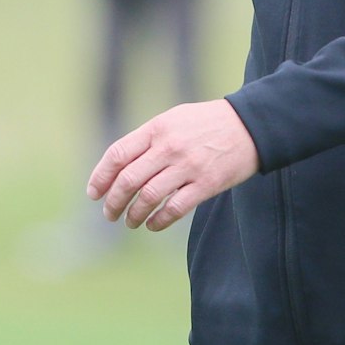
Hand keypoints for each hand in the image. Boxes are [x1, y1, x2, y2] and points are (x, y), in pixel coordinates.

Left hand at [85, 99, 259, 230]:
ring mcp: (188, 166)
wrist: (251, 125)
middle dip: (113, 202)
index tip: (94, 194)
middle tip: (110, 214)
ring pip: (148, 198)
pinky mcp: (206, 184)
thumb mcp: (174, 119)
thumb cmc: (207, 123)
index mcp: (158, 128)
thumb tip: (119, 167)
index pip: (117, 154)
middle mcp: (169, 147)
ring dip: (134, 215)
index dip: (100, 177)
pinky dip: (158, 221)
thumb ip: (148, 139)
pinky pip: (174, 209)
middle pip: (128, 180)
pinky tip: (153, 225)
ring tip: (131, 222)